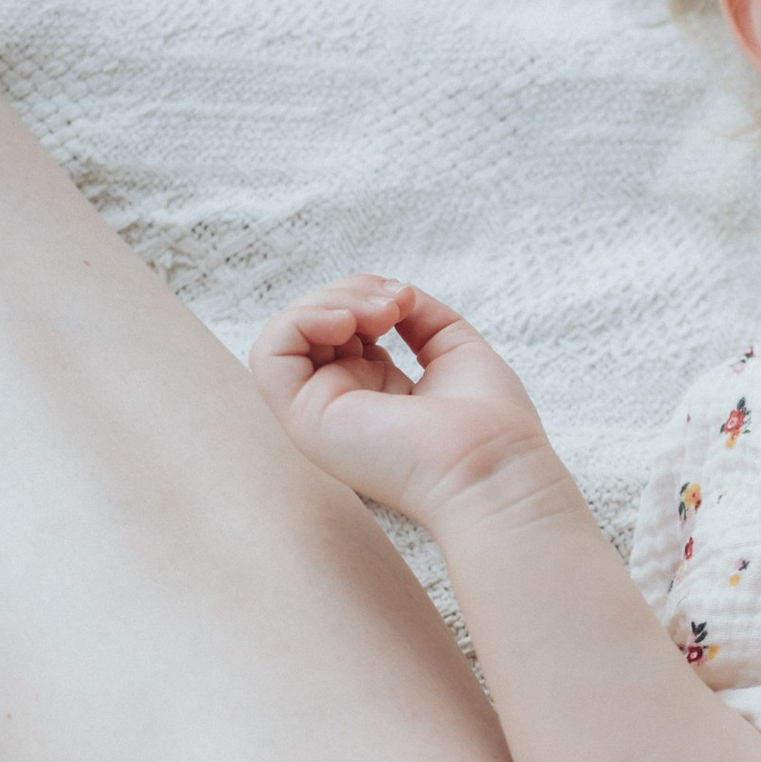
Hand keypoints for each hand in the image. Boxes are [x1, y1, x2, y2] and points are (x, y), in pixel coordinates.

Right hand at [249, 276, 553, 531]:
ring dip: (328, 302)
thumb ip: (418, 318)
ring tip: (378, 314)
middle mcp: (343, 403)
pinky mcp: (303, 419)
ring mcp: (319, 413)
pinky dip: (301, 321)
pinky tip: (346, 324)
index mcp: (377, 391)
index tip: (406, 298)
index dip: (366, 295)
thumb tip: (390, 294)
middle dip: (349, 292)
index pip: (342, 326)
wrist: (491, 469)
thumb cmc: (490, 424)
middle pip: (314, 325)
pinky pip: (269, 354)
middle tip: (395, 304)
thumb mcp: (454, 349)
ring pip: (287, 335)